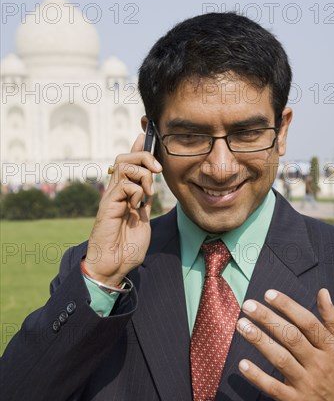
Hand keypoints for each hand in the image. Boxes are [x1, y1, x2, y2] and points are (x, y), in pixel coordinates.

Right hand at [84, 134, 161, 286]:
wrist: (114, 265)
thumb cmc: (128, 246)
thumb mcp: (143, 218)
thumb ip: (144, 201)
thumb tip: (150, 185)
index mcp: (125, 193)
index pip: (129, 162)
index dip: (138, 147)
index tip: (147, 135)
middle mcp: (116, 191)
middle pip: (124, 157)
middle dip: (144, 156)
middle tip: (158, 170)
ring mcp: (111, 197)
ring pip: (124, 165)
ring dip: (143, 174)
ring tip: (148, 192)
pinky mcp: (108, 205)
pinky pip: (124, 185)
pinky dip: (136, 191)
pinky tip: (137, 205)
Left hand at [236, 289, 333, 400]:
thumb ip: (331, 318)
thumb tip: (323, 292)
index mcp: (329, 347)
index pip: (307, 322)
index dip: (288, 306)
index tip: (268, 294)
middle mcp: (318, 363)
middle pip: (291, 337)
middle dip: (268, 319)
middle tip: (248, 305)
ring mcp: (306, 383)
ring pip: (280, 359)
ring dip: (259, 341)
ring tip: (241, 325)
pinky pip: (273, 387)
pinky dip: (257, 376)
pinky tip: (242, 364)